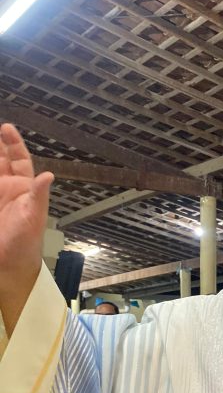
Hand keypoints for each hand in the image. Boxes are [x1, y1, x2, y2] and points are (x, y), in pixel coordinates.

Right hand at [0, 124, 52, 331]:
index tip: (5, 128)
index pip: (19, 159)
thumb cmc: (27, 243)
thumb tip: (48, 175)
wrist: (10, 265)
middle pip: (0, 160)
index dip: (14, 143)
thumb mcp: (34, 217)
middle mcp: (7, 188)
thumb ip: (38, 195)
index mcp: (23, 188)